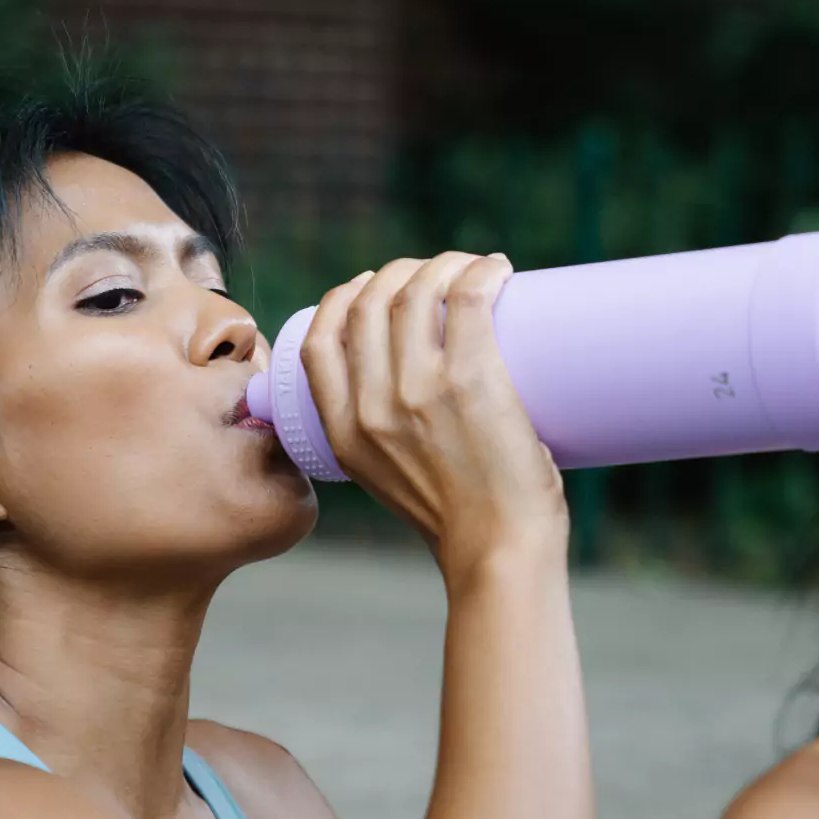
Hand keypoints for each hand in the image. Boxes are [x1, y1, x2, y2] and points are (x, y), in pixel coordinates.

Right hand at [299, 253, 566, 575]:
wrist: (498, 553)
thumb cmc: (459, 523)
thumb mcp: (390, 481)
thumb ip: (388, 442)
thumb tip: (421, 399)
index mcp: (343, 433)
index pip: (320, 341)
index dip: (342, 299)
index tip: (371, 287)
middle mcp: (372, 407)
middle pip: (369, 304)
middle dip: (399, 273)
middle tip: (437, 277)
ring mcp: (419, 390)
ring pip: (416, 292)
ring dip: (445, 265)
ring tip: (475, 270)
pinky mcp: (471, 380)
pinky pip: (468, 297)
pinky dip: (481, 271)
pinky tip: (498, 269)